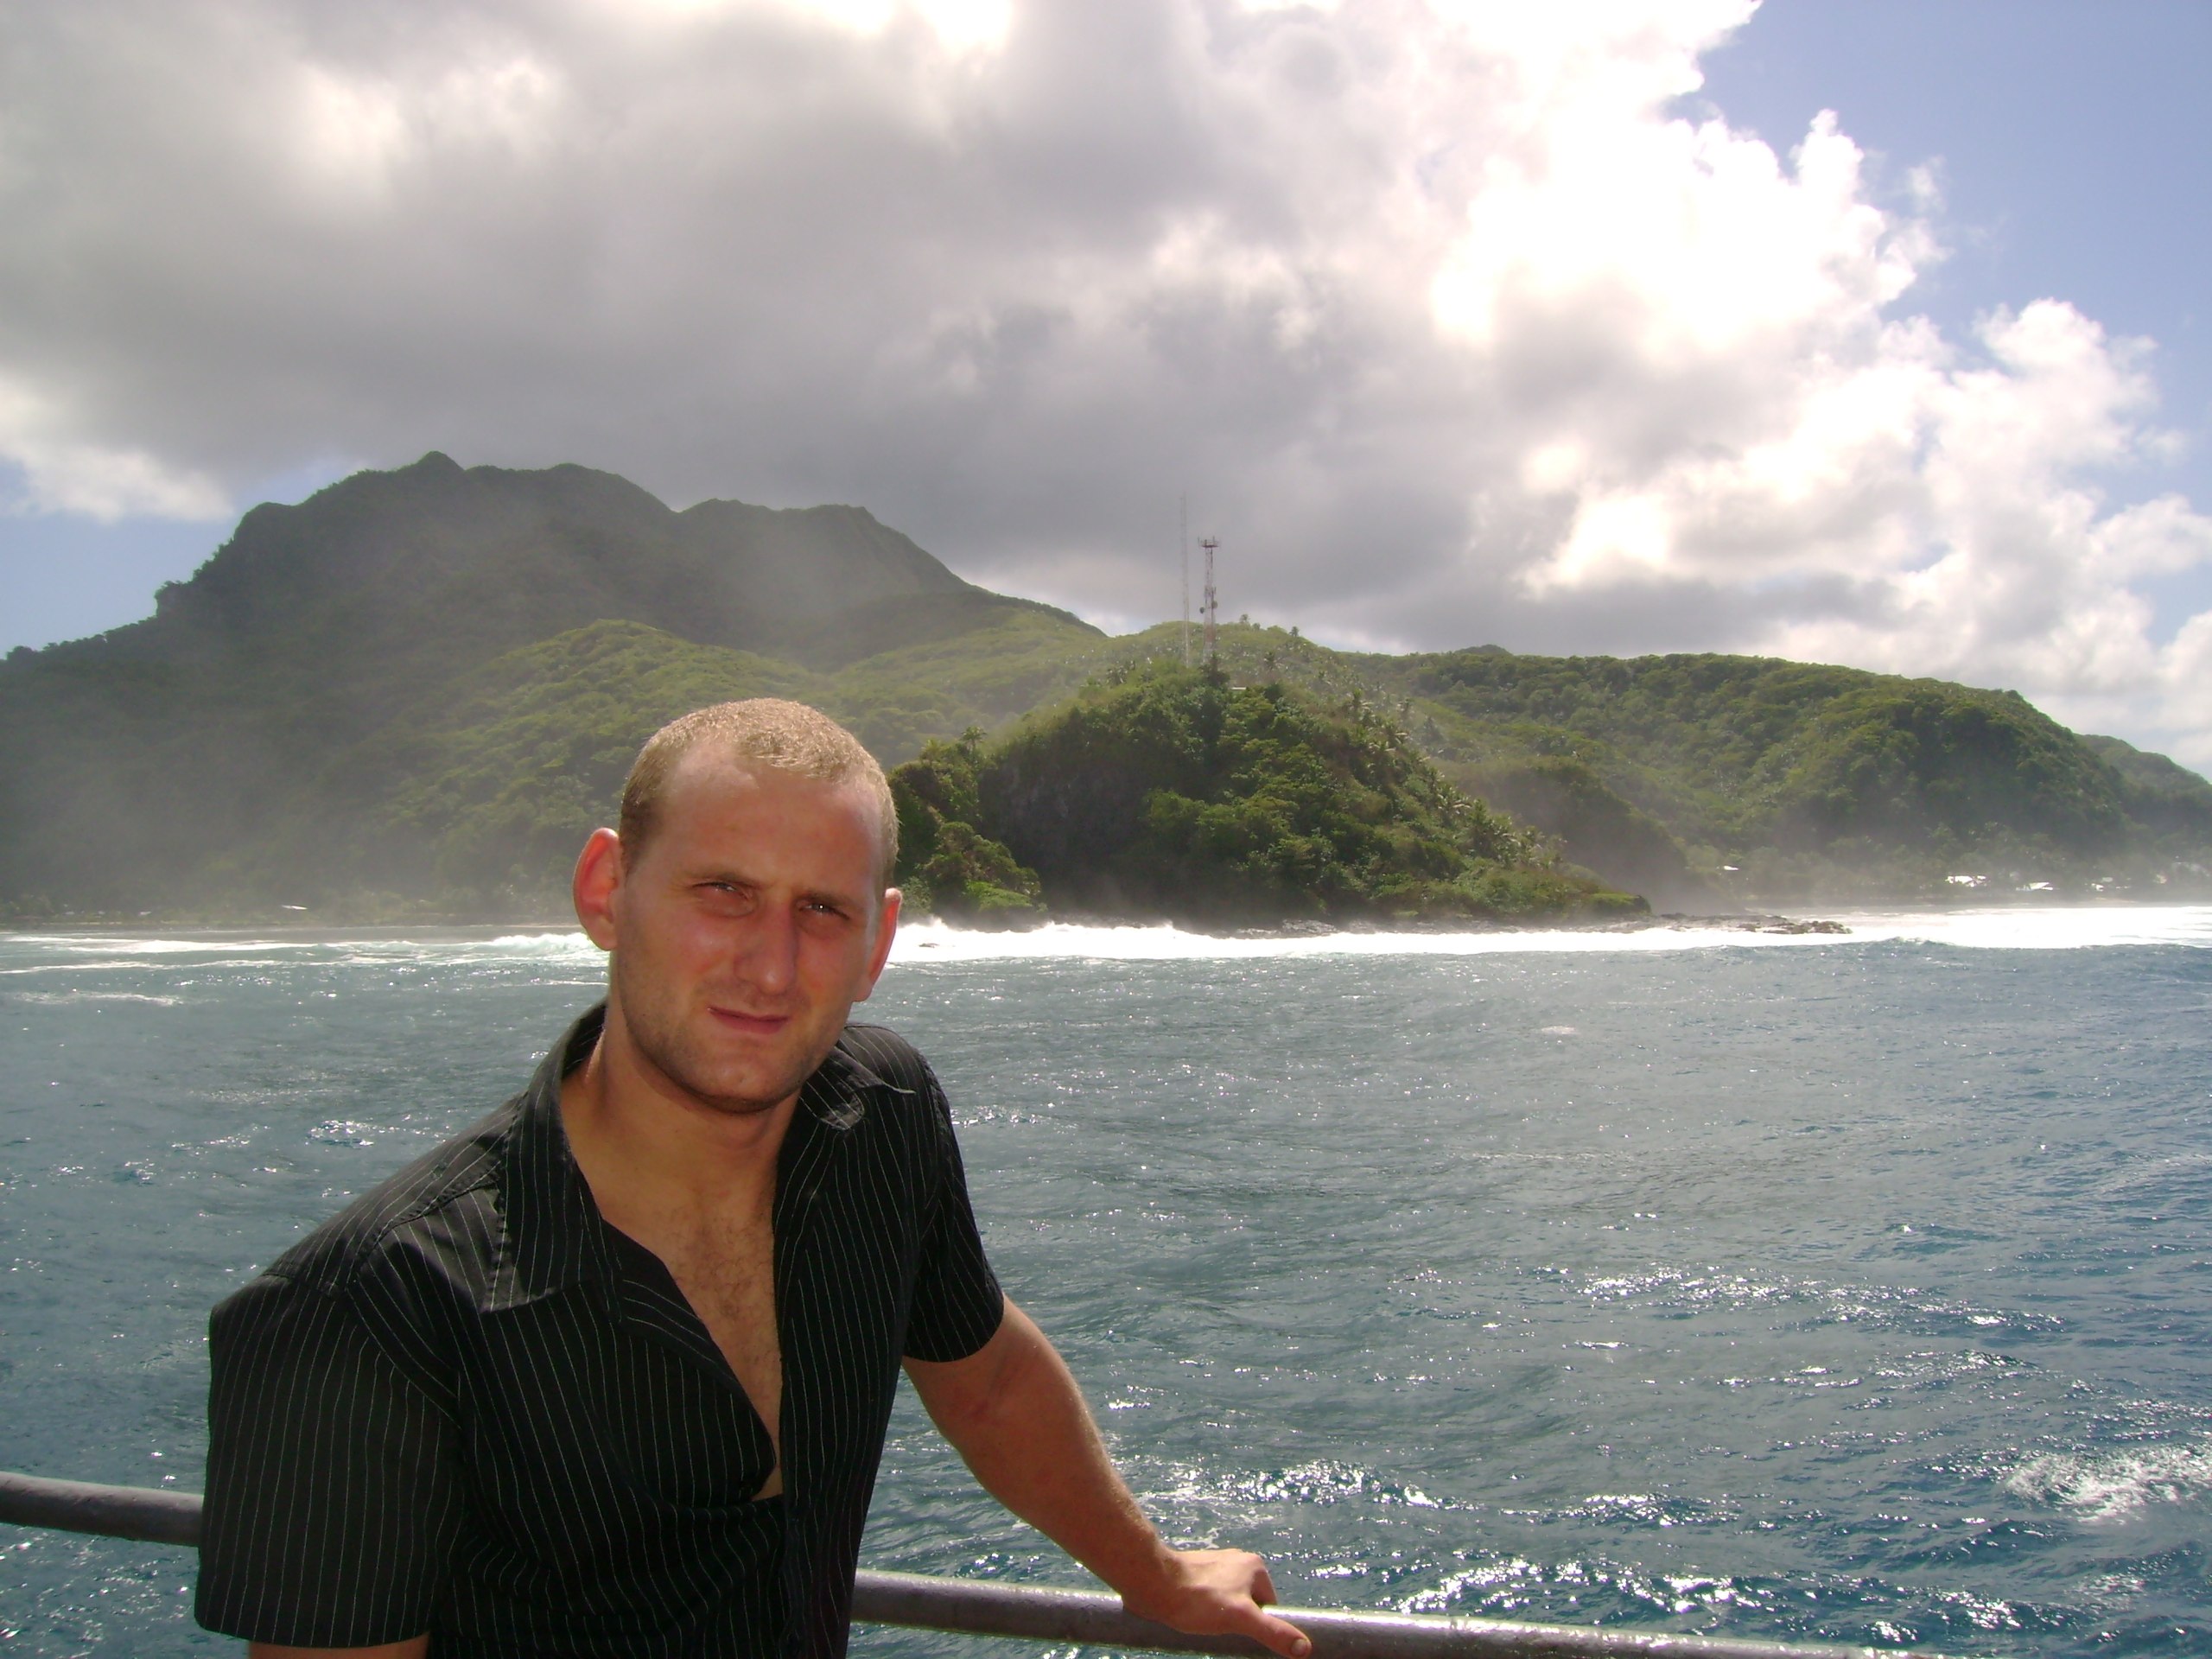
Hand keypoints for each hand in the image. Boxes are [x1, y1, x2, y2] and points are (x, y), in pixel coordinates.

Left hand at [1119, 1547, 1311, 1658]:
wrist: (1153, 1584)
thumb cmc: (1198, 1599)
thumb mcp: (1241, 1619)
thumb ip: (1274, 1632)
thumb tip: (1304, 1648)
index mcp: (1254, 1566)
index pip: (1269, 1607)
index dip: (1257, 1624)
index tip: (1239, 1632)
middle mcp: (1238, 1561)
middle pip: (1249, 1605)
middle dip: (1237, 1621)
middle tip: (1220, 1629)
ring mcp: (1216, 1566)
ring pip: (1228, 1603)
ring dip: (1220, 1617)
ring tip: (1204, 1623)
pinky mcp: (1196, 1573)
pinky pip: (1210, 1598)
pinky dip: (1205, 1611)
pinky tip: (1194, 1617)